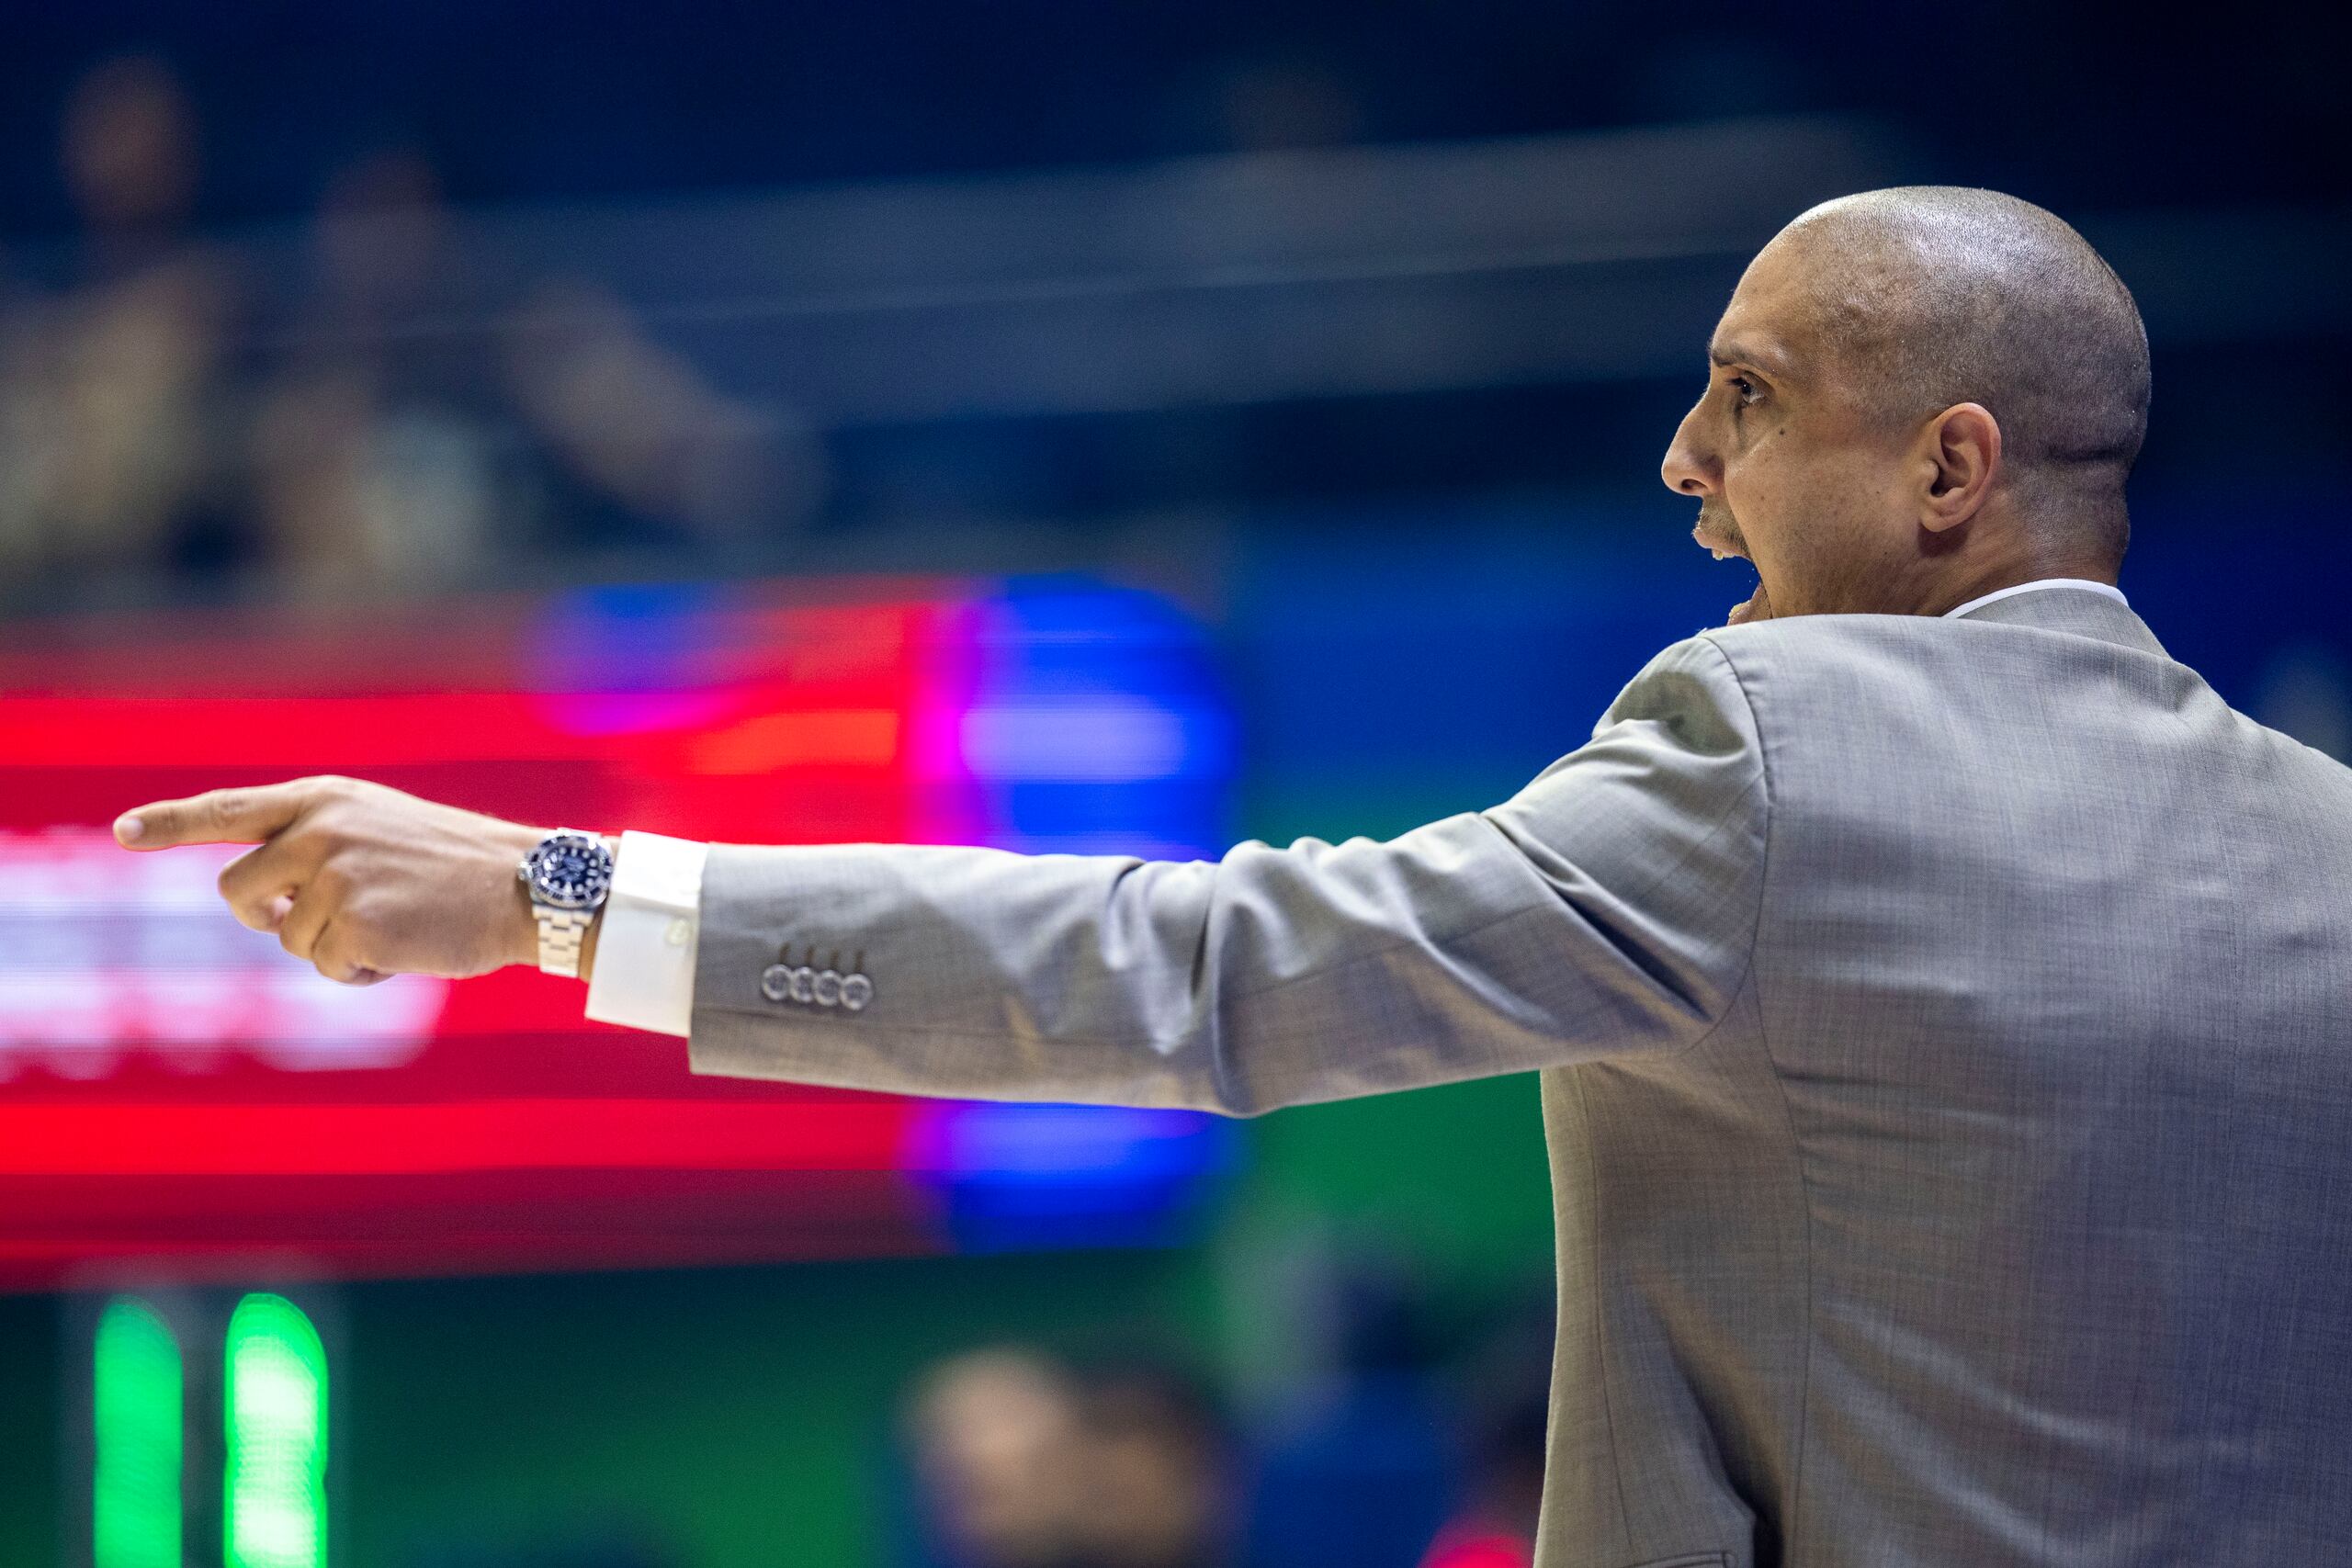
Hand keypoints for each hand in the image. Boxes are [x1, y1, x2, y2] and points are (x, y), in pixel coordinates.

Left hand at [114, 776, 552, 984]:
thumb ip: (315, 842)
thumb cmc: (455, 861)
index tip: (122, 833)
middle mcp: (317, 831)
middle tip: (316, 918)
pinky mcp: (353, 925)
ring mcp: (332, 878)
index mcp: (322, 800)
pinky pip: (325, 967)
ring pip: (287, 938)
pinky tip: (405, 947)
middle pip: (238, 891)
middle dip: (266, 915)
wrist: (523, 884)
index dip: (169, 823)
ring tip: (395, 922)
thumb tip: (261, 905)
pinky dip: (360, 970)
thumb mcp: (379, 826)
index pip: (228, 809)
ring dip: (332, 945)